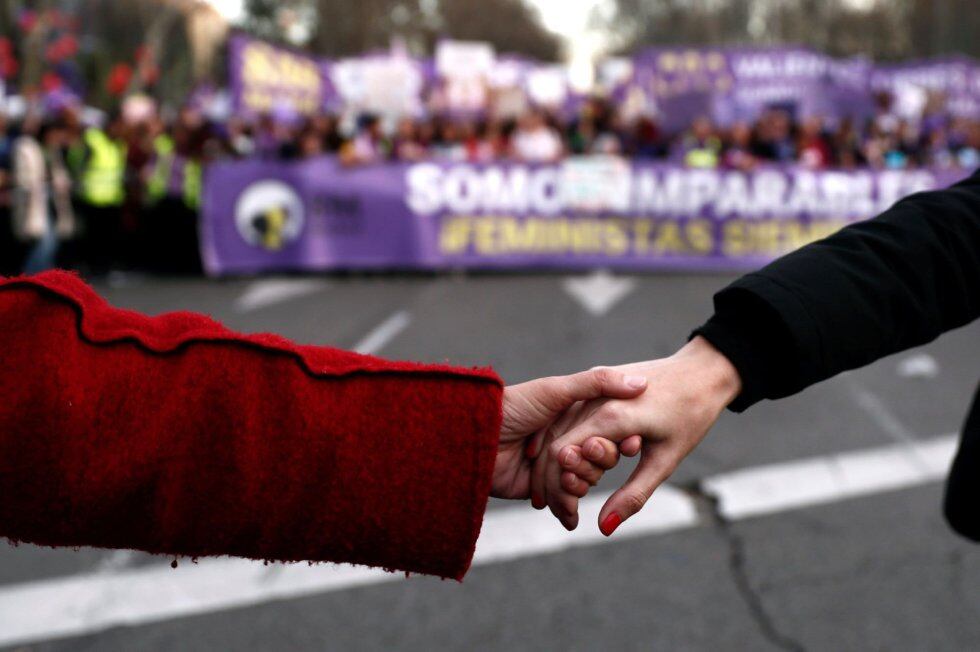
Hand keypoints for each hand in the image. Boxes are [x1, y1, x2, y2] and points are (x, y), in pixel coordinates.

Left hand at [492, 368, 647, 500]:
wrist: (473, 438)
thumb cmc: (514, 406)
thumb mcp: (556, 390)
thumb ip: (597, 383)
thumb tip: (641, 383)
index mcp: (573, 415)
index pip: (609, 431)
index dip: (621, 439)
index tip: (632, 443)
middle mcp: (566, 440)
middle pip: (600, 459)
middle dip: (596, 463)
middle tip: (580, 459)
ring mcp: (554, 466)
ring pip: (585, 481)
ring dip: (580, 484)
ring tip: (567, 480)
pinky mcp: (541, 490)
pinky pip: (565, 502)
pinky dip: (568, 508)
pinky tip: (572, 514)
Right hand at [539, 337, 741, 533]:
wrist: (702, 371)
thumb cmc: (690, 415)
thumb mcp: (665, 461)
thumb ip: (632, 494)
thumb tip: (604, 528)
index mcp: (611, 416)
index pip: (562, 455)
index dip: (557, 487)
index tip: (567, 513)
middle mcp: (594, 398)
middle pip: (555, 444)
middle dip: (552, 482)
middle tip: (564, 513)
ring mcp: (592, 388)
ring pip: (556, 429)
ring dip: (554, 463)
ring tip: (565, 494)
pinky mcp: (594, 384)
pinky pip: (568, 416)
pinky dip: (564, 443)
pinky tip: (571, 466)